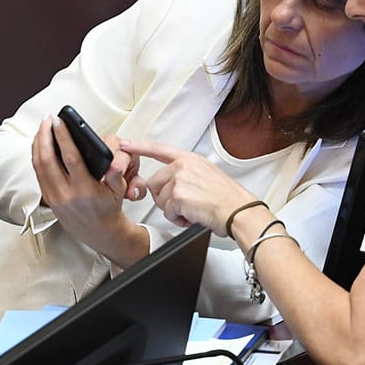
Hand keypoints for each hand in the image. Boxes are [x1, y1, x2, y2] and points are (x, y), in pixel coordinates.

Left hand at [32, 116, 144, 264]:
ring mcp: (54, 197)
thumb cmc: (108, 207)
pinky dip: (37, 155)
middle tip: (47, 119)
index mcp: (84, 190)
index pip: (70, 158)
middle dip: (45, 135)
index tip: (58, 121)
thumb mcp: (118, 191)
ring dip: (38, 143)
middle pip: (47, 159)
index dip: (62, 137)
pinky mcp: (48, 199)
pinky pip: (38, 173)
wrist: (98, 232)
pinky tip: (41, 143)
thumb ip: (116, 175)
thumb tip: (115, 162)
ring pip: (38, 165)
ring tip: (43, 127)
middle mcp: (65, 194)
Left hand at [121, 138, 256, 236]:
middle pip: (155, 183)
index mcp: (191, 159)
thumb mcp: (209, 176)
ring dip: (174, 211)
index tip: (126, 144)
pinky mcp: (179, 196)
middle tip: (184, 206)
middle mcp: (184, 166)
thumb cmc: (229, 200)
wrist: (239, 212)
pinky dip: (178, 219)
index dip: (140, 147)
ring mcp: (180, 179)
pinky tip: (193, 216)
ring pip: (161, 199)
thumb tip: (175, 186)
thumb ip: (189, 175)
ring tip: (192, 211)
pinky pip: (167, 212)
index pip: (160, 149)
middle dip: (165, 199)